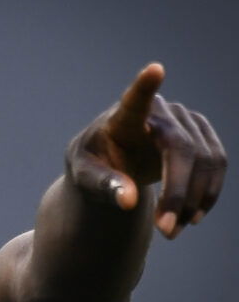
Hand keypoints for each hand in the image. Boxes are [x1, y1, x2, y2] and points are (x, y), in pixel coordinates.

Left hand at [65, 63, 226, 238]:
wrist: (109, 161)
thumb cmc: (92, 165)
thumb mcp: (84, 177)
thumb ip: (103, 186)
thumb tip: (127, 200)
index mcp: (122, 118)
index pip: (134, 100)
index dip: (144, 87)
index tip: (154, 69)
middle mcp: (158, 112)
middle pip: (181, 148)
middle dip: (178, 193)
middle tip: (167, 231)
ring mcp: (184, 120)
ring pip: (206, 159)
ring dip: (194, 200)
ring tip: (172, 230)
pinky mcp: (201, 134)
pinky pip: (217, 163)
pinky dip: (207, 194)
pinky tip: (191, 216)